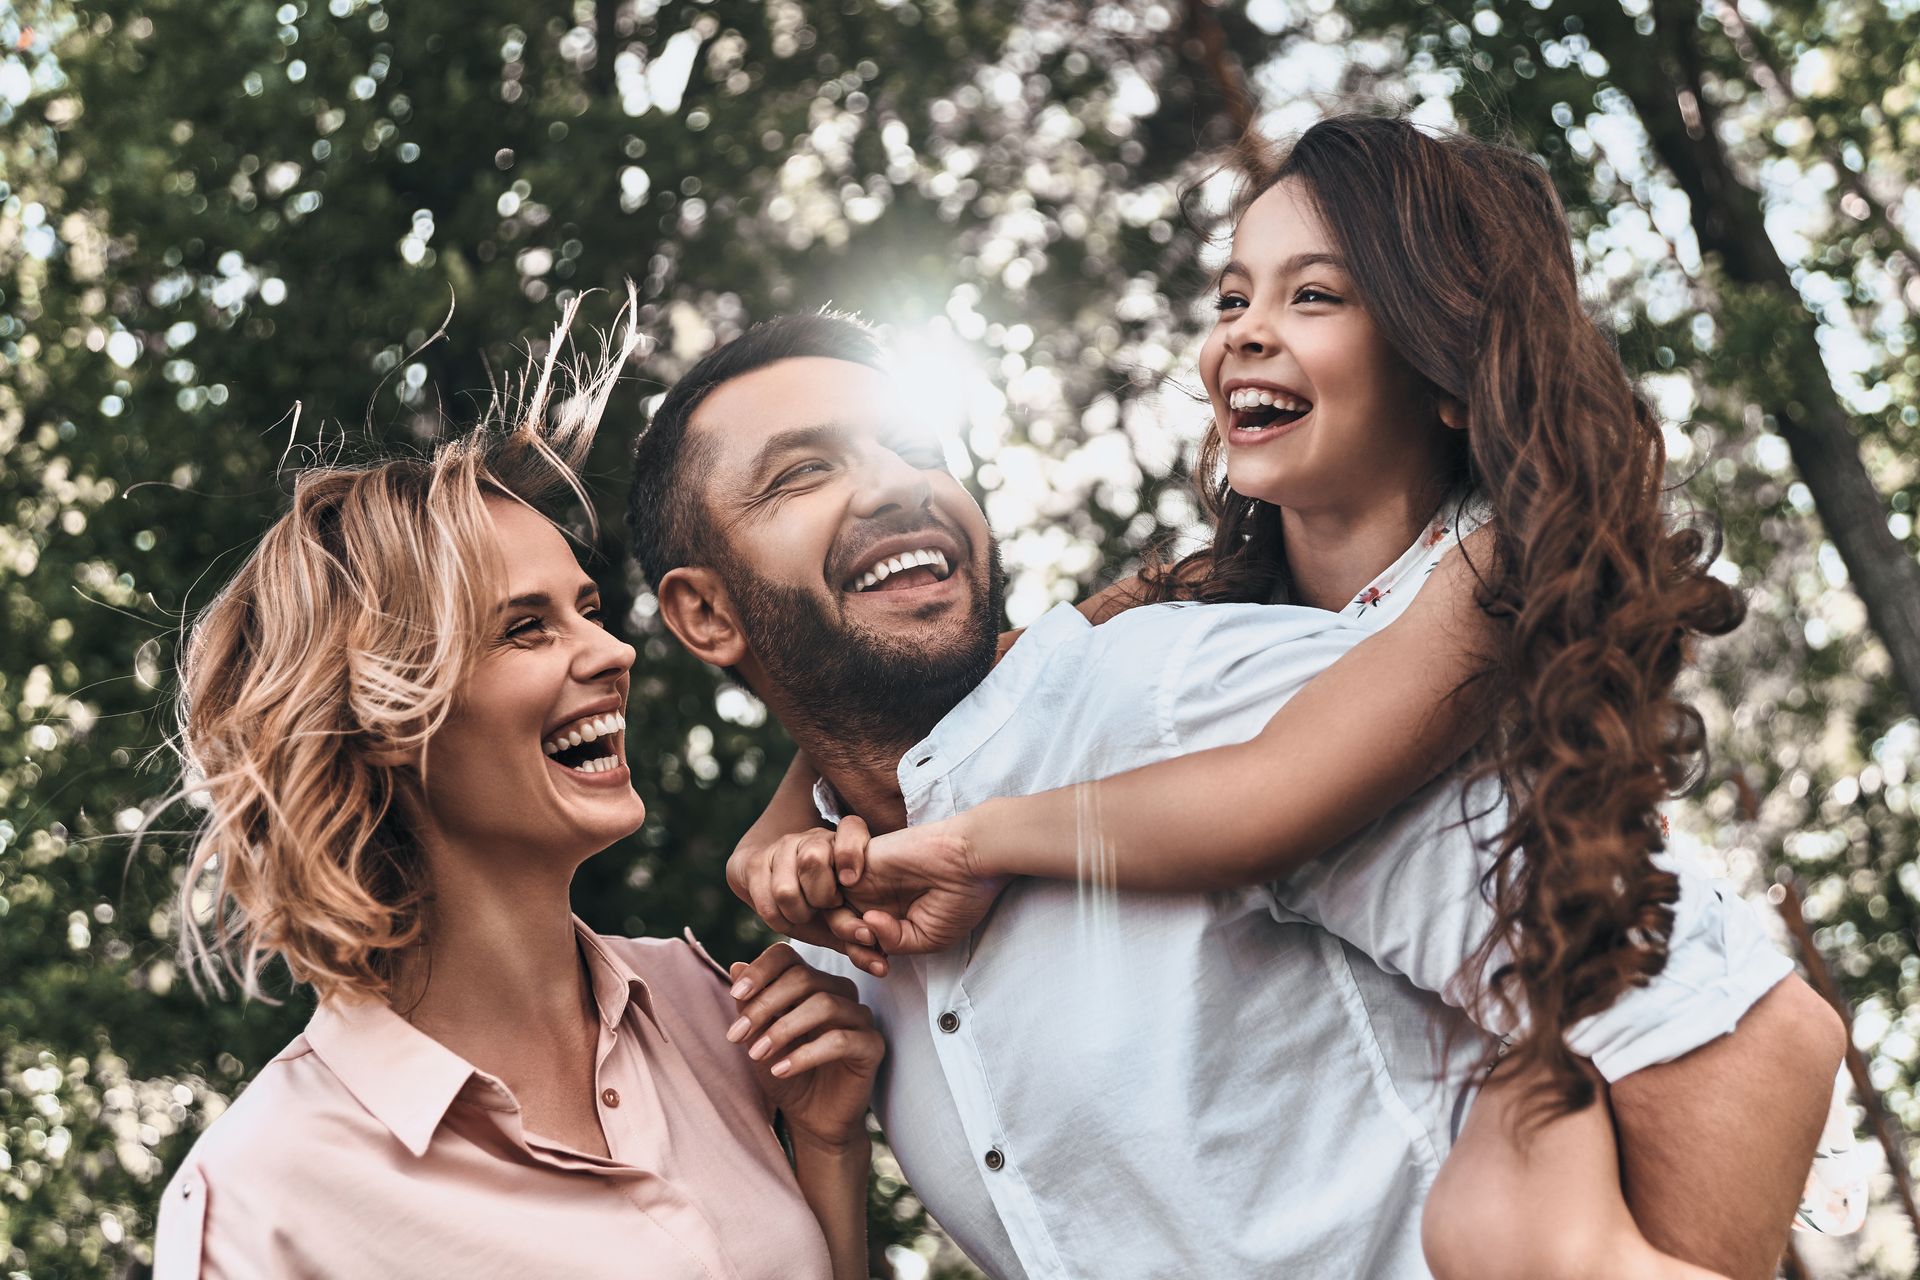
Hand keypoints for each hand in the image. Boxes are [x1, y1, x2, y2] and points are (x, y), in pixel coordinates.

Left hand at [726, 944, 883, 1150]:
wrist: (810, 1118)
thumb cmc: (783, 1072)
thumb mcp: (758, 1038)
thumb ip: (750, 1004)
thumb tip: (736, 966)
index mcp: (811, 983)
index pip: (788, 957)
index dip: (761, 970)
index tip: (735, 994)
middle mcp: (838, 992)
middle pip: (804, 978)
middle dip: (765, 1005)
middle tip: (737, 1035)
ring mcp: (859, 1017)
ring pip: (824, 1005)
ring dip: (783, 1029)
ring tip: (756, 1054)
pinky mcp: (872, 1046)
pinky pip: (840, 1040)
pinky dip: (805, 1054)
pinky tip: (780, 1070)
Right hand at [727, 818, 888, 975]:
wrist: (771, 885)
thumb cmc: (817, 903)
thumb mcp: (841, 917)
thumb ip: (860, 940)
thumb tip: (881, 968)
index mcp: (841, 843)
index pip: (850, 828)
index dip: (851, 851)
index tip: (850, 881)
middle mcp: (812, 839)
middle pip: (813, 859)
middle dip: (821, 896)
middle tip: (826, 907)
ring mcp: (781, 848)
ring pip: (786, 888)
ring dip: (798, 913)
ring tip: (806, 915)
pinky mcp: (755, 863)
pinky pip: (765, 901)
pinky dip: (778, 919)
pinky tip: (787, 917)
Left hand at [844, 814, 1010, 954]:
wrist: (970, 860)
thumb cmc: (959, 899)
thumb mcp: (927, 938)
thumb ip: (893, 942)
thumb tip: (866, 925)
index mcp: (891, 919)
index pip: (860, 943)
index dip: (864, 959)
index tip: (882, 968)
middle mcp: (875, 900)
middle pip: (840, 927)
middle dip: (850, 945)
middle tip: (871, 947)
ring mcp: (866, 880)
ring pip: (829, 907)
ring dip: (841, 925)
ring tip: (866, 928)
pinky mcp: (860, 859)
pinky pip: (827, 875)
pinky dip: (833, 892)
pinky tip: (861, 906)